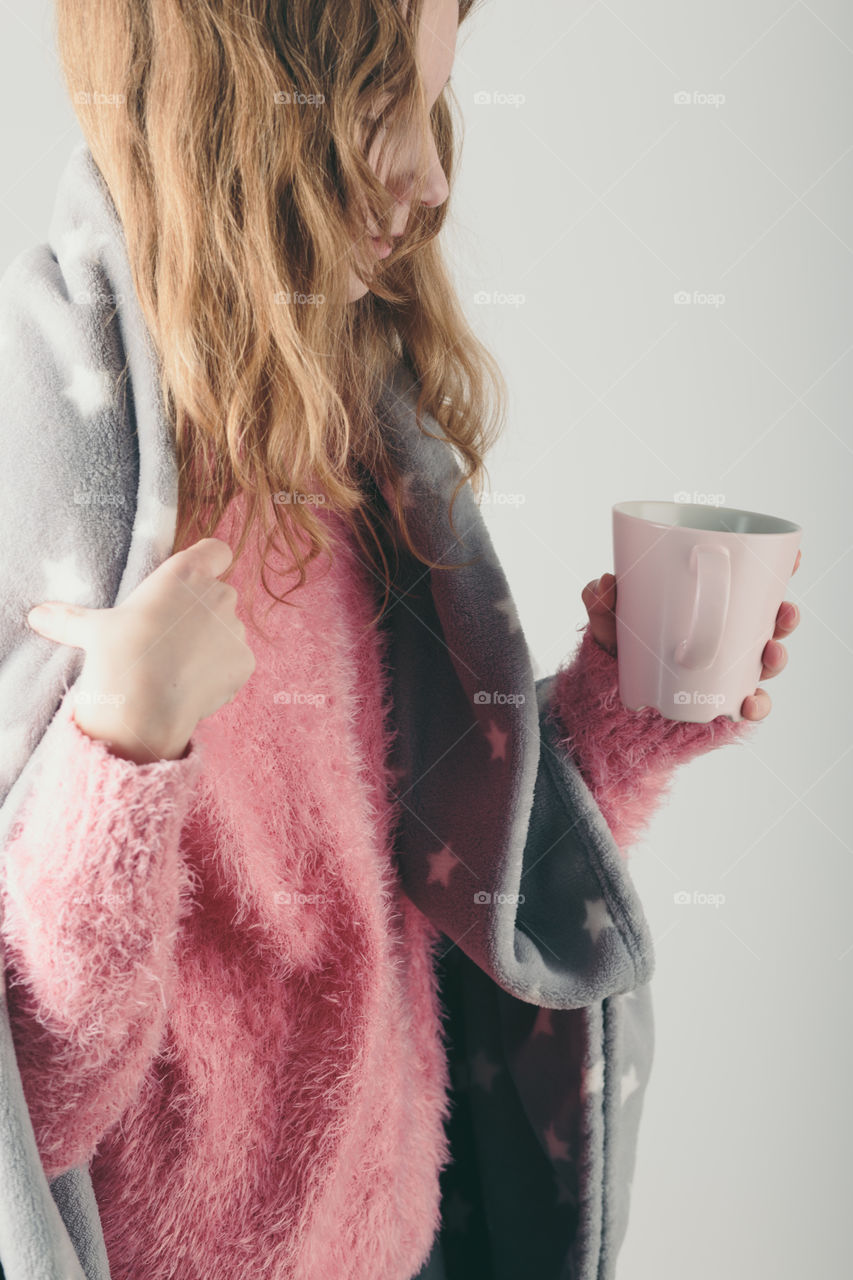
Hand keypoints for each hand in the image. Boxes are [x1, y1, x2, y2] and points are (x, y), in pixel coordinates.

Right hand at [26, 538, 256, 761]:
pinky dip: (222, 672)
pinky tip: (193, 685)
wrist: (145, 703)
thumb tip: (38, 616)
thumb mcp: (93, 630)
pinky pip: (236, 662)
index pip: (217, 550)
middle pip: (221, 594)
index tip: (197, 579)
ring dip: (213, 643)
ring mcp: (236, 628)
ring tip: (179, 666)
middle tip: (172, 637)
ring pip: (229, 630)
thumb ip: (72, 619)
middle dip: (204, 612)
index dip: (211, 561)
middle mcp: (219, 594)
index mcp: (185, 574)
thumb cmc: (120, 654)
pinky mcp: (246, 661)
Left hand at [581, 549, 801, 721]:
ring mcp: (727, 673)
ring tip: (770, 652)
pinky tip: (748, 703)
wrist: (609, 705)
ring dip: (777, 657)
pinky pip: (747, 706)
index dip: (777, 573)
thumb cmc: (618, 653)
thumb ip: (600, 604)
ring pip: (765, 663)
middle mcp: (726, 640)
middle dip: (785, 616)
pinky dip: (754, 706)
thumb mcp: (608, 625)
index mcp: (708, 609)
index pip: (751, 588)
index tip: (793, 558)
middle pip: (769, 624)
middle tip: (784, 610)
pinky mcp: (721, 704)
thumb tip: (603, 583)